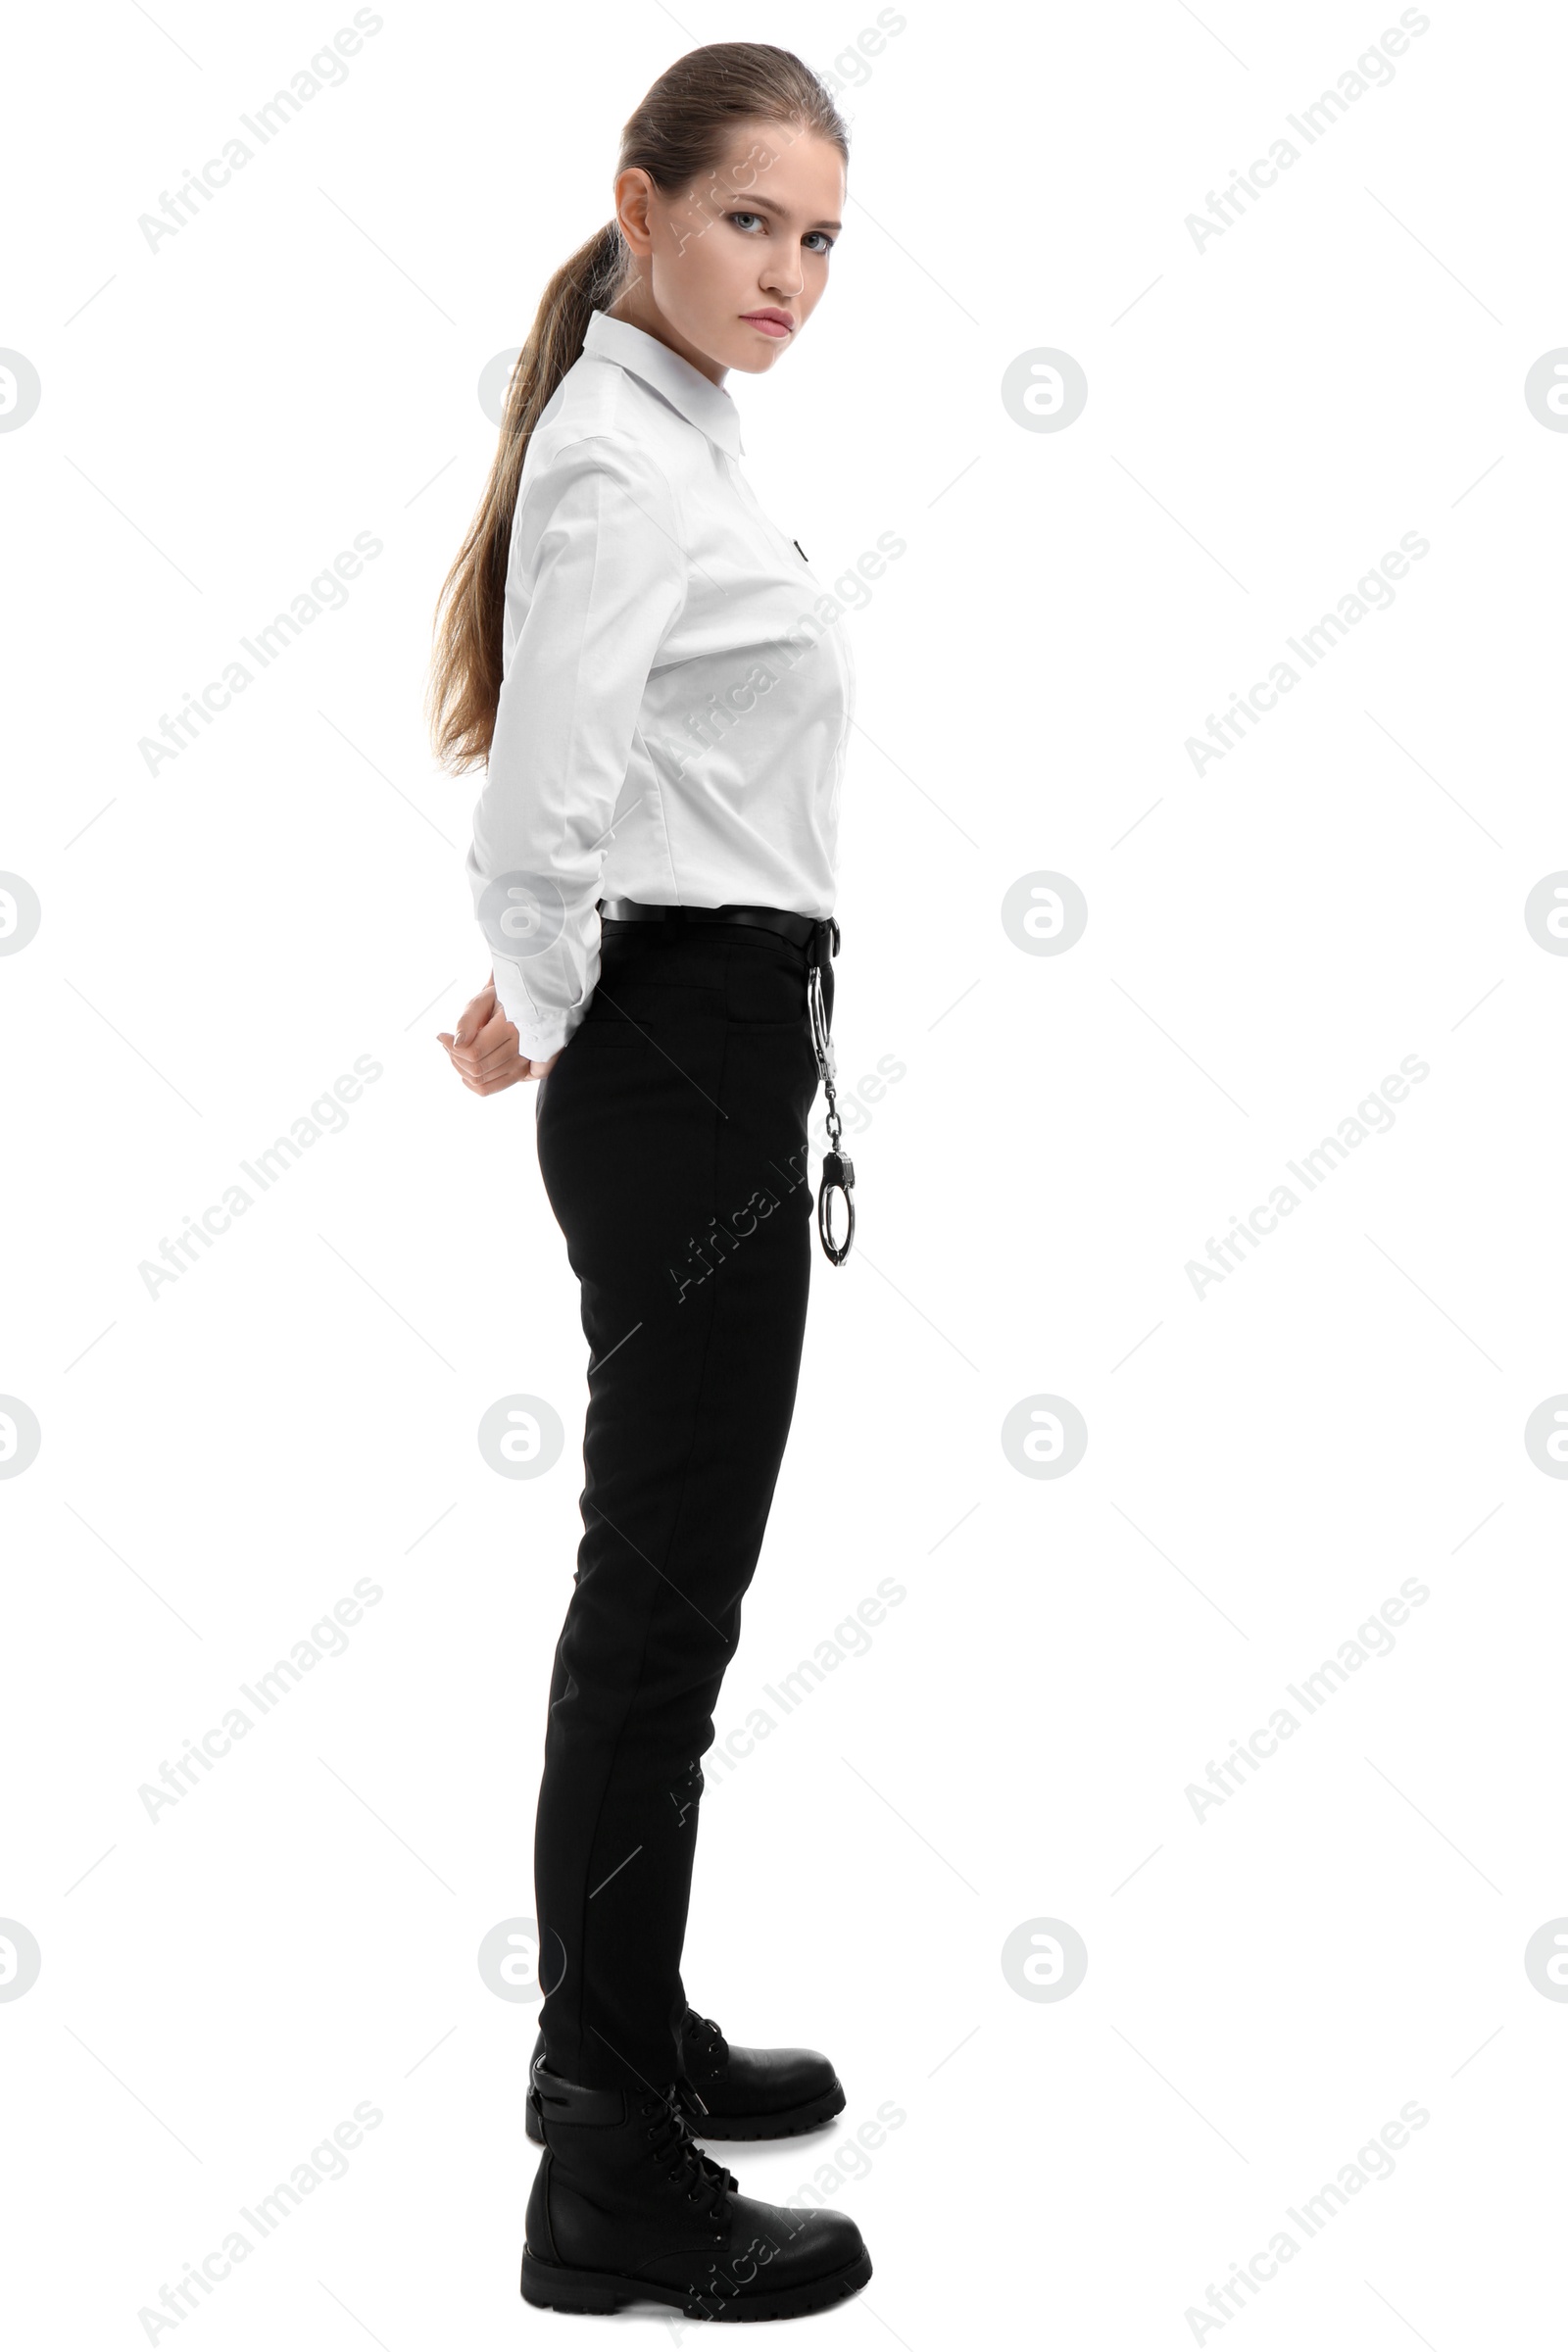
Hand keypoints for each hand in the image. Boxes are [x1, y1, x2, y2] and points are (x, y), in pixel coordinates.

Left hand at [438, 977, 560, 1094]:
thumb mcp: (481, 1001)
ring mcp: (522, 1064)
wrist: (521, 1008)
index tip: (443, 1035)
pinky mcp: (519, 1074)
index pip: (475, 1052)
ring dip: (461, 1068)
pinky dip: (471, 1082)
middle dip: (455, 1058)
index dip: (452, 1047)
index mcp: (511, 1028)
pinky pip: (488, 1089)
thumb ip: (467, 1021)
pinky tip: (467, 1067)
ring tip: (459, 1051)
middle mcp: (521, 1049)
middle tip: (449, 1043)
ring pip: (480, 1081)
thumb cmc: (498, 1001)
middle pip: (476, 1069)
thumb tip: (457, 1044)